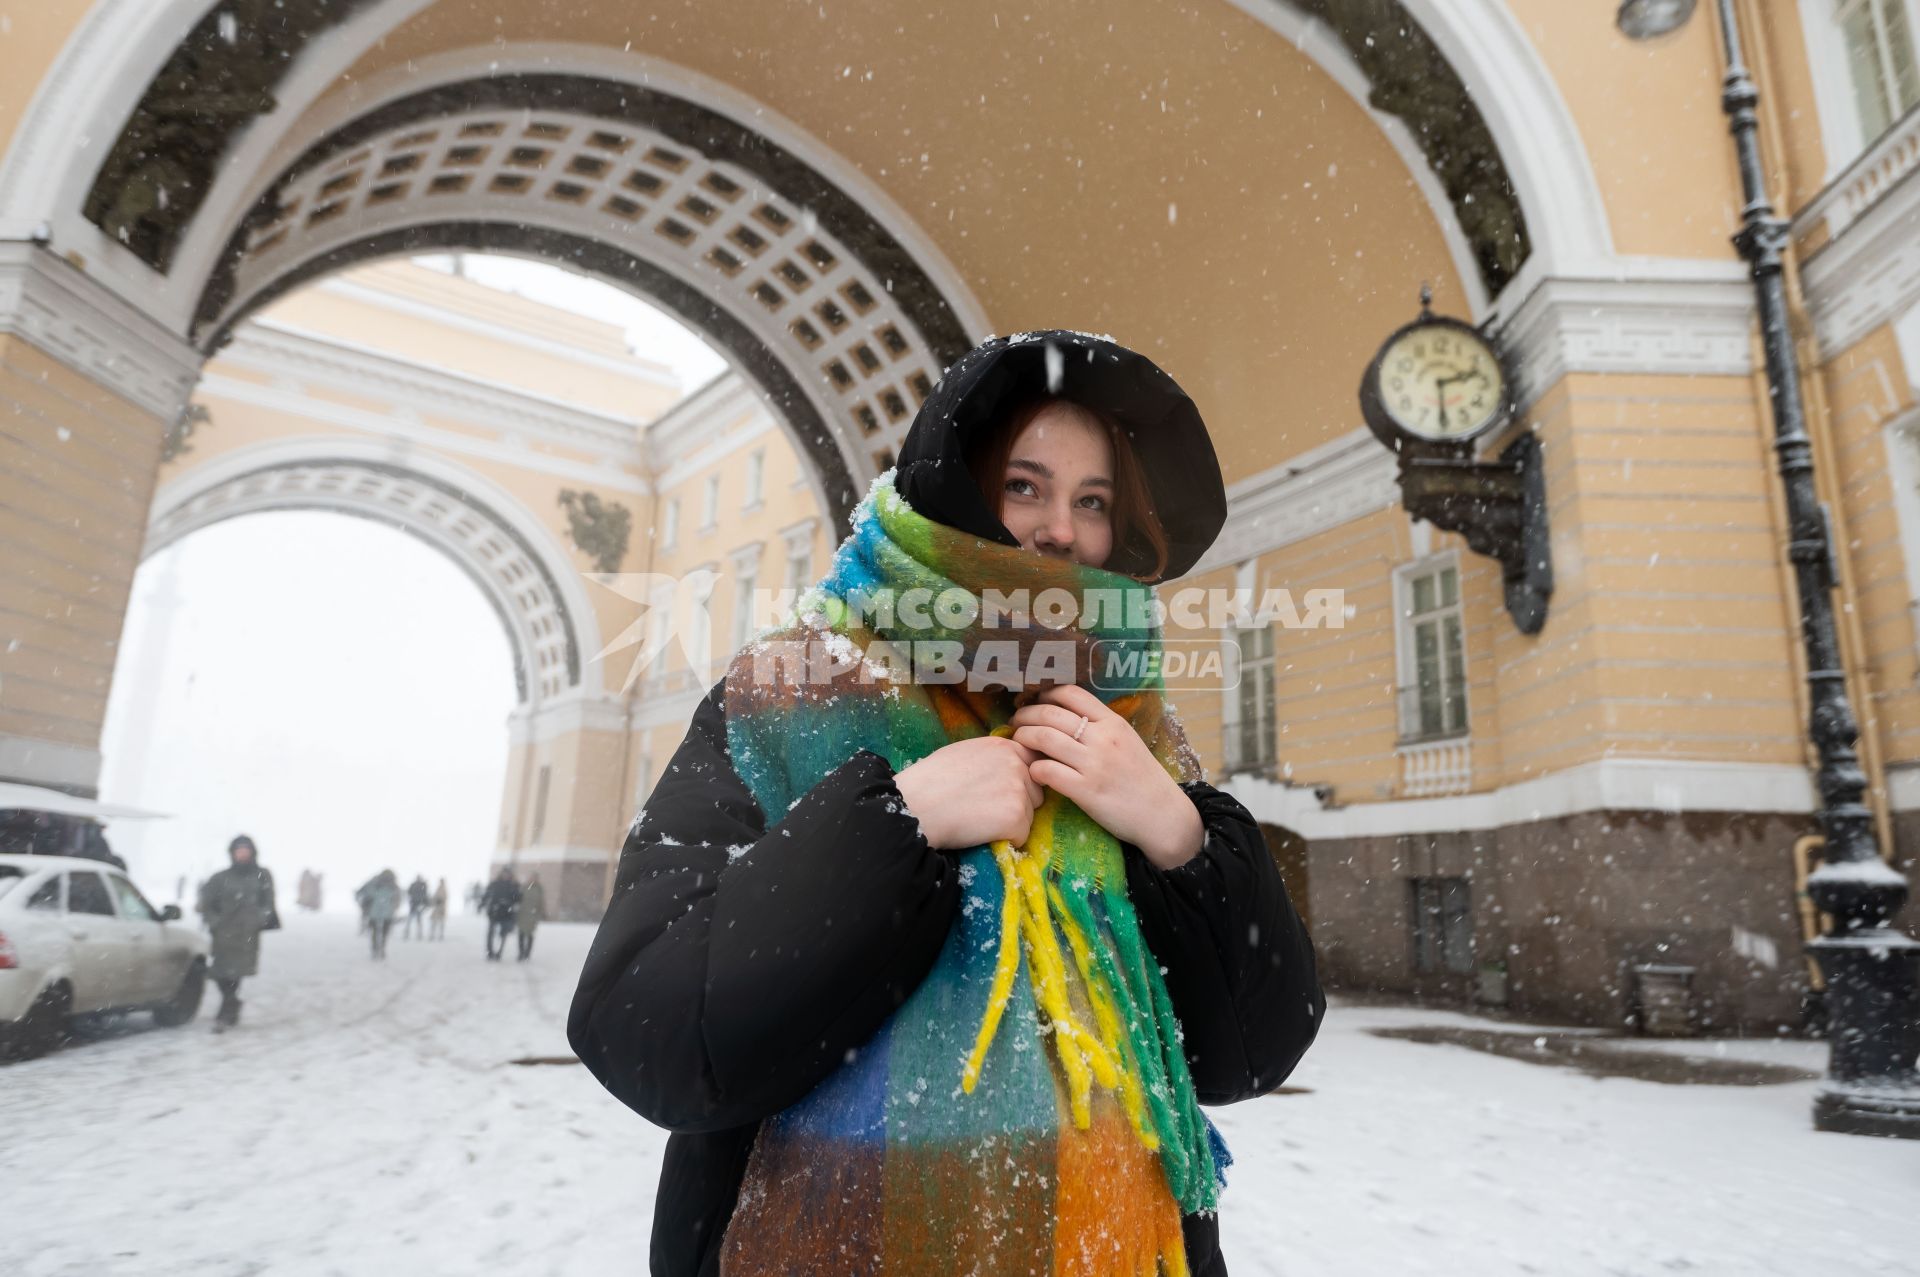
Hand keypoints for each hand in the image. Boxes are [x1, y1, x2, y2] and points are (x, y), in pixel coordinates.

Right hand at [894, 736, 1044, 849]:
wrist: (916, 806)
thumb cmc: (931, 780)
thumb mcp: (965, 752)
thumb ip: (994, 756)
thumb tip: (1012, 765)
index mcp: (1004, 746)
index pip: (1033, 763)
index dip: (1019, 781)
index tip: (999, 791)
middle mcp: (1016, 764)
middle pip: (1035, 791)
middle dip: (1018, 802)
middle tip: (985, 807)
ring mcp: (1018, 790)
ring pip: (1029, 814)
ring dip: (1011, 822)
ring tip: (979, 819)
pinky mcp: (1016, 818)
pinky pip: (1021, 836)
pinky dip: (1005, 840)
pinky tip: (980, 832)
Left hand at [1010, 685, 1203, 868]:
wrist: (1162, 815)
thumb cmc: (1142, 778)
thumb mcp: (1127, 741)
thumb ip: (1100, 727)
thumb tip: (1066, 716)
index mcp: (1113, 722)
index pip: (1071, 694)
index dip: (1045, 694)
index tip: (1033, 701)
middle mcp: (1103, 738)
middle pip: (1051, 713)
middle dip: (1026, 714)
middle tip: (1016, 721)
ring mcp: (1094, 764)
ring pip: (1044, 737)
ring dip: (1023, 737)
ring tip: (1018, 742)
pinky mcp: (1086, 790)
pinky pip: (1048, 771)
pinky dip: (1034, 768)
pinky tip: (1034, 772)